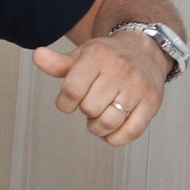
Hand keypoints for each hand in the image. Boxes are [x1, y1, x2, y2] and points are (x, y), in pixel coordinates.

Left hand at [32, 35, 167, 146]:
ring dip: (98, 127)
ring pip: (109, 122)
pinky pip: (132, 132)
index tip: (68, 103)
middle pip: (90, 108)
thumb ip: (57, 63)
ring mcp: (137, 87)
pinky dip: (116, 138)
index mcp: (97, 57)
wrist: (144, 51)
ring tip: (99, 117)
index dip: (64, 104)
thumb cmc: (108, 57)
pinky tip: (111, 131)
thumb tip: (37, 56)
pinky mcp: (152, 103)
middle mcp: (119, 70)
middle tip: (89, 105)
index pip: (72, 91)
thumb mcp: (81, 55)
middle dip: (84, 112)